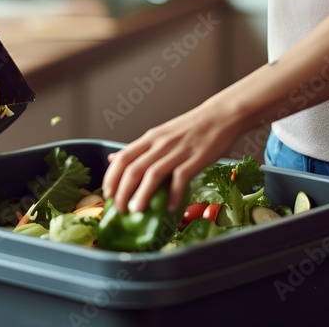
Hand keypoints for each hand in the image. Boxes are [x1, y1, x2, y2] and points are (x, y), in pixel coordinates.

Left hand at [101, 98, 238, 213]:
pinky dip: (172, 195)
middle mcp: (160, 144)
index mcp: (151, 138)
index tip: (106, 193)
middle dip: (123, 192)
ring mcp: (178, 151)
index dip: (111, 177)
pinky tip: (169, 208)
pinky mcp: (196, 159)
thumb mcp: (160, 134)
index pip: (123, 157)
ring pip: (152, 175)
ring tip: (137, 211)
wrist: (221, 116)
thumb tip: (113, 159)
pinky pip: (180, 179)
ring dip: (142, 195)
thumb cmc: (191, 128)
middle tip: (119, 209)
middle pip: (133, 169)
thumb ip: (139, 149)